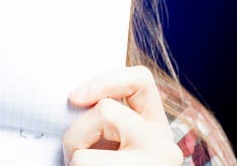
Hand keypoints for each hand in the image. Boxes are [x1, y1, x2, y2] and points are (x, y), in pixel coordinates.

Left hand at [62, 65, 183, 165]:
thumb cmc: (98, 163)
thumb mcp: (104, 139)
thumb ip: (101, 116)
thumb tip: (73, 93)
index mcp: (156, 127)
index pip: (141, 79)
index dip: (104, 81)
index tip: (74, 97)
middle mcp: (164, 145)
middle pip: (106, 109)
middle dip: (76, 132)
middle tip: (75, 155)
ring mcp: (153, 163)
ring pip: (89, 144)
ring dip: (73, 154)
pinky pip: (84, 161)